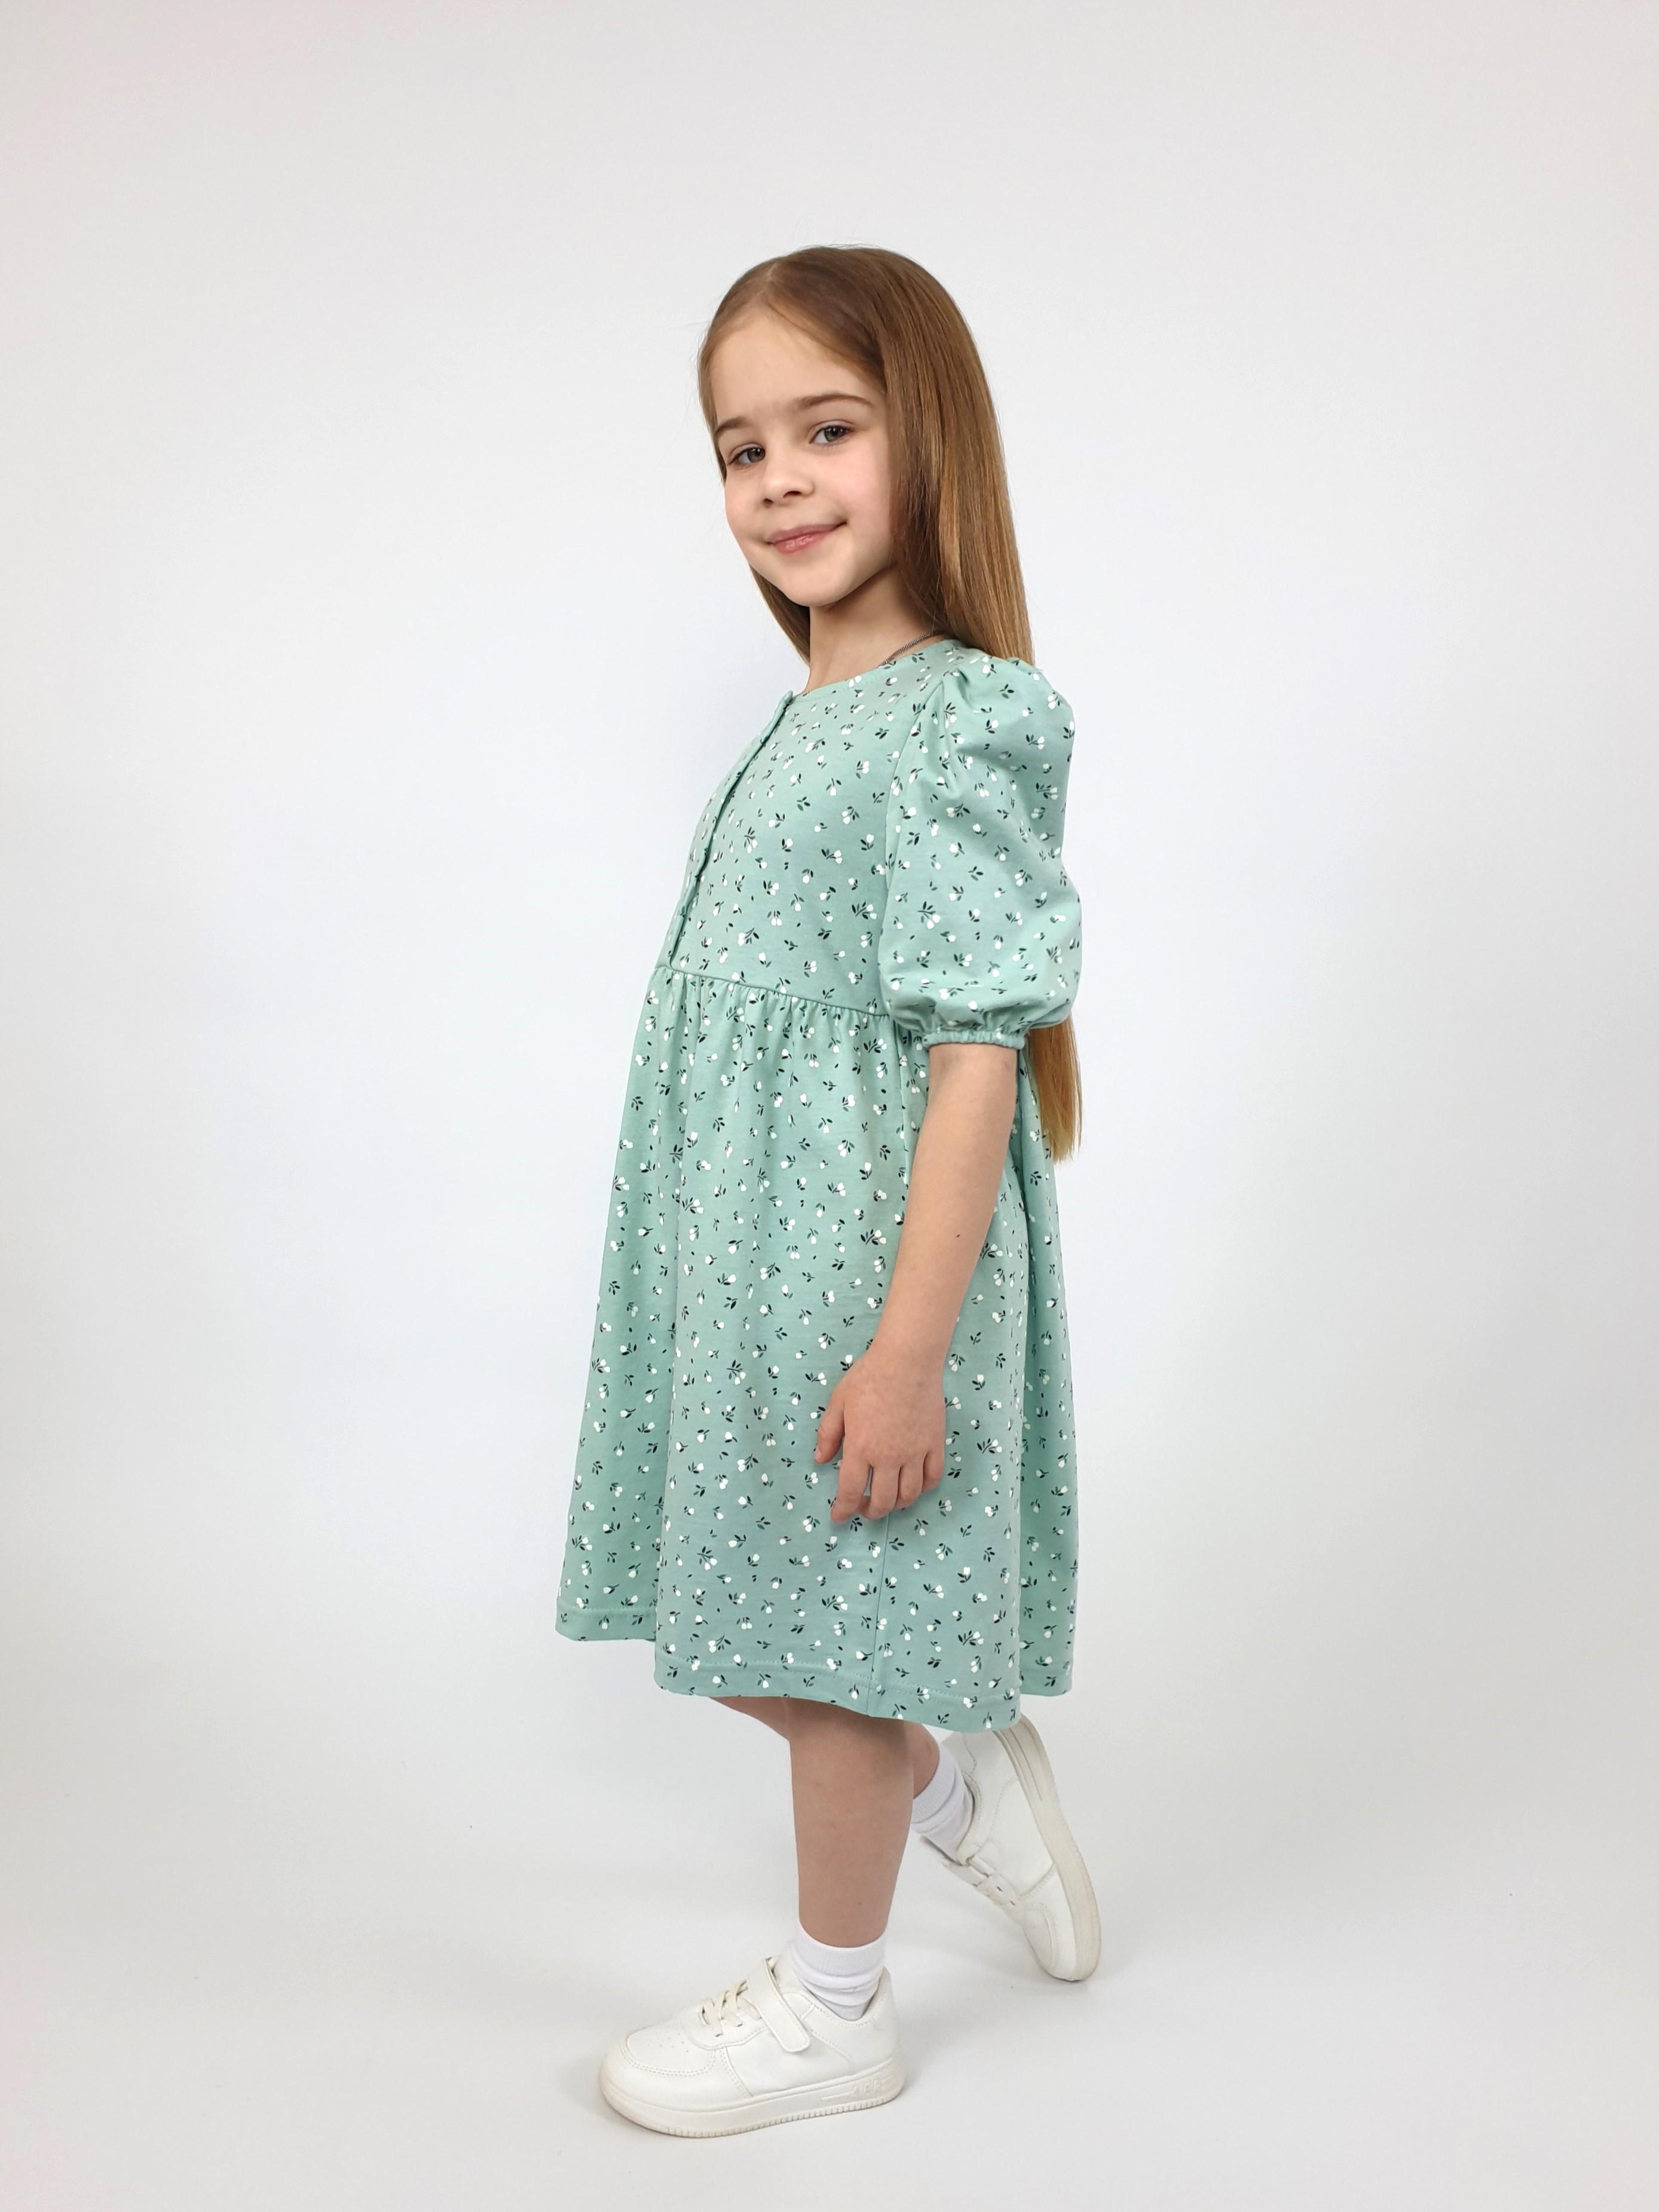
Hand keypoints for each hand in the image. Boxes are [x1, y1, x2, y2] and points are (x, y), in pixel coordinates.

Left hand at [814, 1342, 946, 1522]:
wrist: (908, 1360)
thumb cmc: (870, 1376)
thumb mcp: (839, 1402)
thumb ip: (828, 1434)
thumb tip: (820, 1460)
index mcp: (860, 1448)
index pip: (850, 1492)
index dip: (843, 1510)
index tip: (838, 1517)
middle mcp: (888, 1457)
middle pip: (881, 1501)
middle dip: (870, 1512)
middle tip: (864, 1508)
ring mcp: (914, 1453)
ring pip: (908, 1495)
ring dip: (896, 1505)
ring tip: (888, 1500)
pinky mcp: (934, 1444)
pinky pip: (932, 1478)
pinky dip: (923, 1489)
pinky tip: (914, 1486)